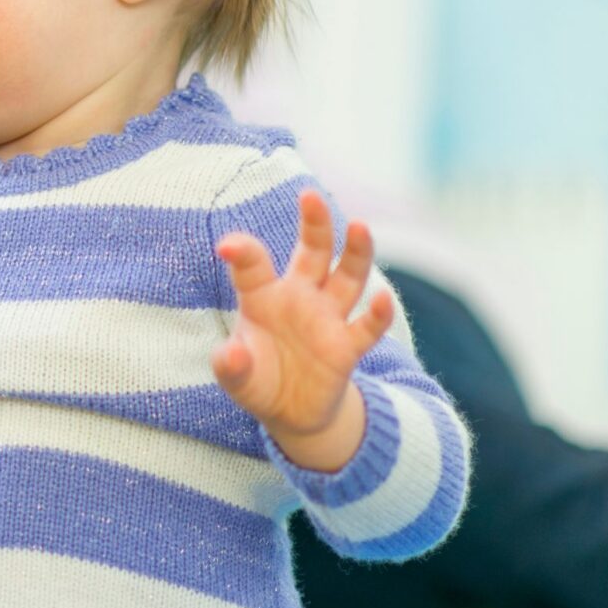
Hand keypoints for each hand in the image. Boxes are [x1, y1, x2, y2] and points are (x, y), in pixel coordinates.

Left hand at [213, 191, 391, 471]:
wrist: (291, 411)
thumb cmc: (256, 380)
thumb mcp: (235, 377)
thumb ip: (230, 366)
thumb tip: (230, 355)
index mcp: (263, 297)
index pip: (252, 267)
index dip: (242, 253)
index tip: (227, 245)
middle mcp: (300, 298)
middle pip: (312, 253)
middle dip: (315, 225)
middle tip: (311, 196)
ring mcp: (327, 319)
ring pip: (347, 278)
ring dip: (356, 254)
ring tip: (361, 226)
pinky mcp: (348, 347)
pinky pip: (367, 326)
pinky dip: (377, 314)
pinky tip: (380, 298)